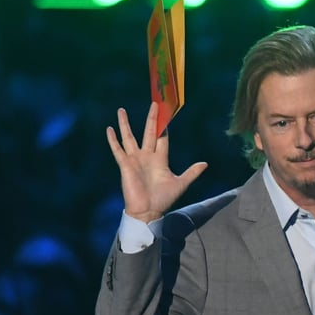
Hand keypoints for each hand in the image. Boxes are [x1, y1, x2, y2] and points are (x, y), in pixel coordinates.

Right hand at [105, 103, 206, 222]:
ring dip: (125, 124)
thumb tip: (205, 164)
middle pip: (150, 132)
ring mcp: (135, 160)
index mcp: (160, 159)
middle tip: (154, 103)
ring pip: (129, 137)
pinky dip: (113, 140)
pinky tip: (109, 129)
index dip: (165, 126)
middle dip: (152, 118)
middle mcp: (147, 156)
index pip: (163, 138)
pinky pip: (118, 150)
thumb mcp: (181, 183)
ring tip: (121, 110)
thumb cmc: (163, 199)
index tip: (167, 113)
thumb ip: (192, 173)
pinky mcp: (125, 165)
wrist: (148, 211)